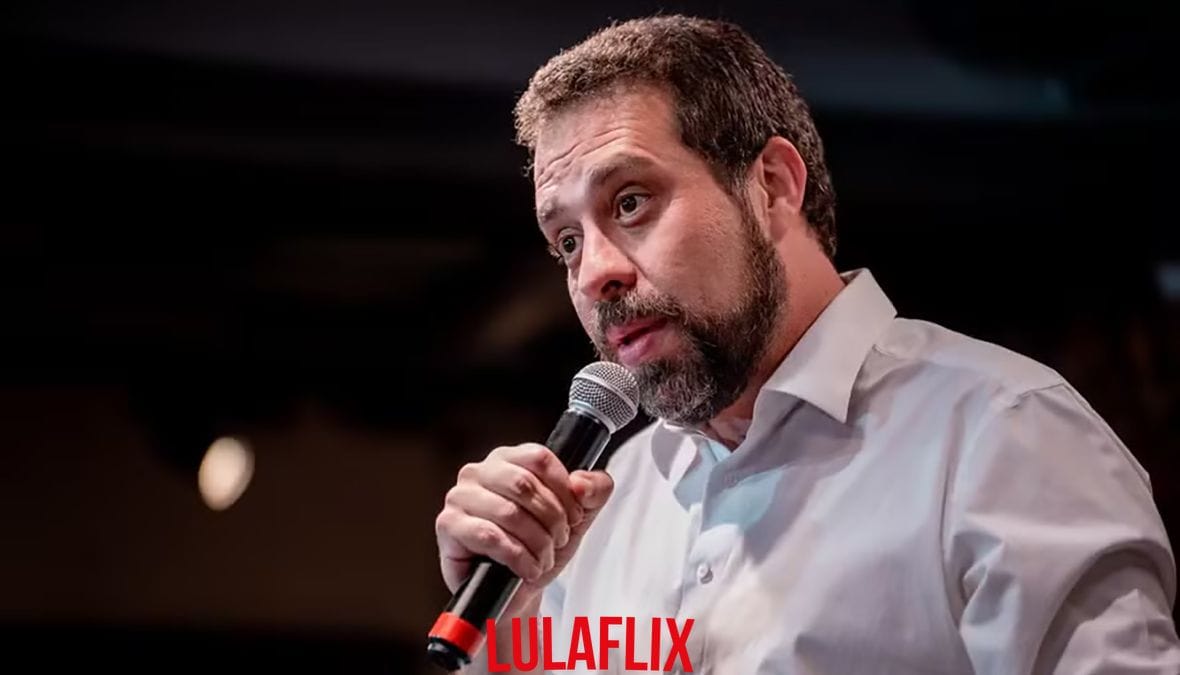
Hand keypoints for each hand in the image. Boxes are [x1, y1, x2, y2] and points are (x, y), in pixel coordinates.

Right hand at [435, 443, 613, 601]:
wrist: (517, 591)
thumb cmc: (540, 546)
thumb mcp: (579, 516)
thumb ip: (595, 490)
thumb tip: (582, 483)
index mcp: (508, 459)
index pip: (539, 458)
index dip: (564, 490)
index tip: (575, 516)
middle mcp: (479, 472)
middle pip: (524, 485)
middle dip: (552, 520)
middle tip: (559, 541)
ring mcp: (460, 497)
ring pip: (509, 513)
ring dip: (537, 543)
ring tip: (543, 559)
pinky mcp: (448, 525)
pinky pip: (489, 536)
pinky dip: (517, 557)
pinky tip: (526, 569)